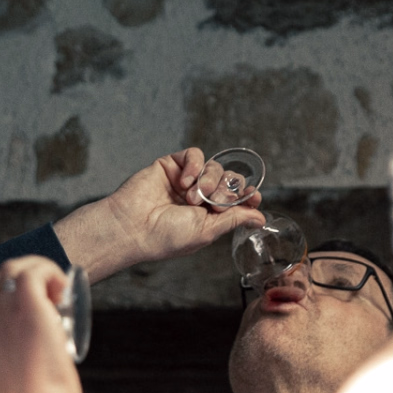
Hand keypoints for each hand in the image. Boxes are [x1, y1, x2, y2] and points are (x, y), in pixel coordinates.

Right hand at [0, 256, 82, 392]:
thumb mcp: (15, 386)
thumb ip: (17, 370)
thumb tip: (34, 363)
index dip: (15, 298)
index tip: (41, 310)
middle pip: (1, 280)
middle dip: (28, 281)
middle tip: (55, 302)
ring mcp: (3, 311)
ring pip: (14, 268)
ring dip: (40, 273)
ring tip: (59, 295)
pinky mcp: (26, 305)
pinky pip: (34, 271)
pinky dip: (52, 272)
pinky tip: (63, 291)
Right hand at [53, 148, 266, 281]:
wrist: (132, 226)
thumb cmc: (165, 236)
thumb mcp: (207, 231)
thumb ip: (234, 219)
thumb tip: (260, 219)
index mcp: (208, 215)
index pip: (236, 199)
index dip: (247, 195)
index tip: (254, 196)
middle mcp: (199, 197)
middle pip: (228, 181)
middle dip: (226, 190)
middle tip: (214, 203)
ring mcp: (185, 180)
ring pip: (214, 167)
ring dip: (208, 181)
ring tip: (192, 198)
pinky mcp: (171, 165)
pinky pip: (194, 155)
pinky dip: (195, 166)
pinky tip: (184, 182)